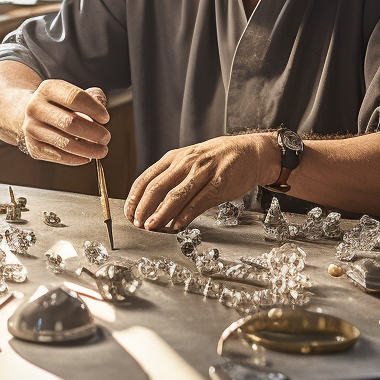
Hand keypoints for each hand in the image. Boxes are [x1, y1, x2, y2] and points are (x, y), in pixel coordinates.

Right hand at [20, 80, 109, 165]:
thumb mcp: (72, 93)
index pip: (74, 98)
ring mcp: (32, 128)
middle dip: (93, 132)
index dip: (94, 109)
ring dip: (88, 149)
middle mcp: (36, 107)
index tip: (105, 118)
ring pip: (64, 143)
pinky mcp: (33, 146)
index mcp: (48, 89)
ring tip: (101, 151)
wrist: (27, 114)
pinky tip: (87, 157)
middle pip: (69, 122)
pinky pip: (58, 156)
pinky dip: (76, 159)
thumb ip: (92, 96)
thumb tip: (100, 106)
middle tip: (106, 138)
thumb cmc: (59, 104)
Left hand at [125, 133, 280, 230]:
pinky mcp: (219, 183)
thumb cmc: (217, 159)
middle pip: (158, 187)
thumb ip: (172, 177)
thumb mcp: (190, 160)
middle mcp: (186, 162)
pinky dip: (186, 215)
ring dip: (161, 213)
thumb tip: (150, 201)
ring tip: (152, 227)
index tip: (128, 213)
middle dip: (144, 207)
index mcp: (175, 157)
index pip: (147, 177)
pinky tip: (177, 225)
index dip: (135, 197)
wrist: (251, 152)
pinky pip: (199, 201)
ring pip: (177, 195)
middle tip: (137, 224)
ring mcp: (203, 172)